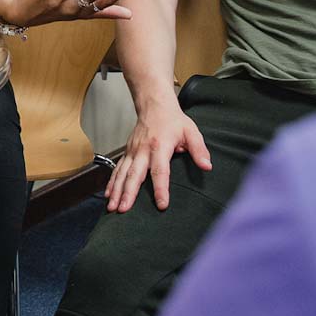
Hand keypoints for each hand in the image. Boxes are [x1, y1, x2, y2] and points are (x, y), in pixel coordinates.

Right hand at [104, 98, 210, 212]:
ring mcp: (132, 151)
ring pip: (122, 173)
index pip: (160, 171)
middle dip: (128, 193)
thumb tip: (207, 166)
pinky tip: (108, 195)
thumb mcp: (191, 132)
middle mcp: (142, 150)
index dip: (161, 188)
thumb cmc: (173, 120)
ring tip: (112, 207)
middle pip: (134, 174)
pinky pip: (117, 169)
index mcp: (159, 146)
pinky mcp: (127, 152)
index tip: (161, 204)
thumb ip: (199, 149)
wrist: (154, 106)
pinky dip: (111, 183)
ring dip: (116, 191)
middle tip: (124, 209)